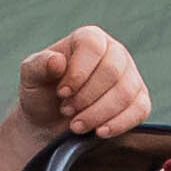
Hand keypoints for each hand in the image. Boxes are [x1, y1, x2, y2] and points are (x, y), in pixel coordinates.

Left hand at [19, 26, 149, 140]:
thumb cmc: (42, 94)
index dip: (78, 72)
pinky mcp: (139, 100)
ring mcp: (131, 76)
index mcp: (89, 39)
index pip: (92, 46)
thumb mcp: (31, 78)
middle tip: (66, 111)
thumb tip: (57, 61)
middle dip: (86, 97)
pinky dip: (118, 124)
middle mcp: (115, 52)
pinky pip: (139, 110)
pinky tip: (100, 131)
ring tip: (76, 125)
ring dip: (98, 114)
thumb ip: (38, 65)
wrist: (49, 124)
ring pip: (125, 93)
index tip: (61, 93)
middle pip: (111, 71)